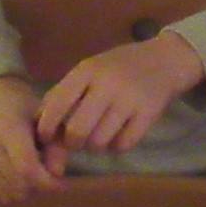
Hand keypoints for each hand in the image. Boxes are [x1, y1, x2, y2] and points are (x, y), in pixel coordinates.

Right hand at [0, 74, 64, 201]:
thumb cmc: (29, 116)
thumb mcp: (50, 126)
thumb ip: (56, 149)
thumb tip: (56, 175)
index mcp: (8, 131)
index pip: (26, 168)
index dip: (46, 182)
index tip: (63, 185)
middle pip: (19, 185)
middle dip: (39, 187)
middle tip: (48, 176)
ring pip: (9, 195)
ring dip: (26, 191)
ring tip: (32, 173)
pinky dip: (13, 192)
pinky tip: (17, 176)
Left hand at [35, 33, 205, 154]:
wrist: (167, 59)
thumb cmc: (120, 65)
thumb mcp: (90, 68)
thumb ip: (66, 90)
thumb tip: (39, 119)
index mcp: (88, 70)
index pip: (57, 103)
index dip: (46, 126)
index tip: (45, 137)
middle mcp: (107, 83)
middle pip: (78, 130)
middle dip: (72, 143)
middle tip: (75, 142)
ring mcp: (130, 99)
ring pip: (100, 141)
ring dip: (94, 147)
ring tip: (98, 139)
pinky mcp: (149, 114)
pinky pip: (123, 145)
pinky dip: (116, 147)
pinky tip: (118, 137)